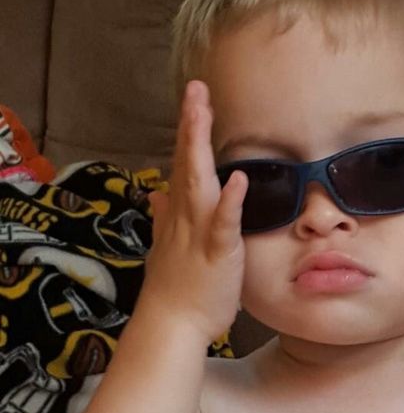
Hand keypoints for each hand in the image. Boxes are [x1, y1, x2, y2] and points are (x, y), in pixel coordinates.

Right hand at [140, 80, 247, 343]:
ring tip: (203, 113)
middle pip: (189, 163)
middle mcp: (186, 216)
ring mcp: (199, 232)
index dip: (190, 131)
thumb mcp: (169, 246)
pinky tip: (237, 180)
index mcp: (180, 213)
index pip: (185, 164)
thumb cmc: (177, 287)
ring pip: (199, 184)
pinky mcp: (216, 253)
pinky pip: (223, 224)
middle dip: (192, 125)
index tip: (196, 98)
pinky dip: (229, 202)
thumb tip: (156, 194)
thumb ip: (165, 217)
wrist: (172, 324)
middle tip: (196, 89)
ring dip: (200, 148)